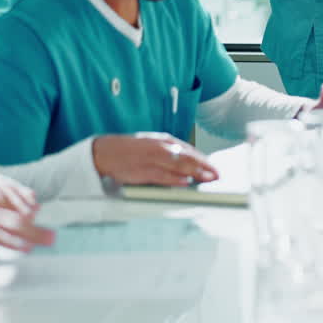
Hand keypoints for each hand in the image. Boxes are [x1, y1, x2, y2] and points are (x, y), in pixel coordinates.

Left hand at [0, 141, 37, 214]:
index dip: (4, 208)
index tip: (13, 220)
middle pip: (8, 194)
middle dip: (20, 208)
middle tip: (30, 222)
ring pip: (13, 189)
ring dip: (25, 201)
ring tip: (36, 214)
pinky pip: (13, 185)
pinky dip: (24, 193)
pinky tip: (34, 202)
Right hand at [91, 132, 217, 185]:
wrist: (105, 151)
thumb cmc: (131, 149)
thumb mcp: (152, 145)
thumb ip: (170, 152)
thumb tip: (188, 163)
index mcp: (164, 140)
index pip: (189, 150)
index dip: (203, 159)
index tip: (214, 167)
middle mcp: (160, 147)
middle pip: (187, 157)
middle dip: (204, 166)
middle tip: (217, 174)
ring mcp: (151, 159)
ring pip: (178, 166)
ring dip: (195, 173)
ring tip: (207, 179)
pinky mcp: (142, 171)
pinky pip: (162, 176)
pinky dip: (175, 179)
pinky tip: (186, 182)